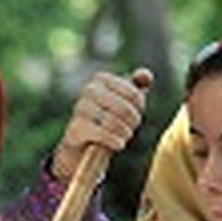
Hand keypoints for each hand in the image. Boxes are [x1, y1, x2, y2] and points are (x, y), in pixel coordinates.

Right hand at [51, 68, 152, 182]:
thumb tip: (146, 76)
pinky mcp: (75, 129)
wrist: (81, 142)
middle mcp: (89, 90)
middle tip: (131, 127)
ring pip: (113, 122)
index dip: (139, 107)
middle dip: (133, 121)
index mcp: (101, 79)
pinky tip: (119, 144)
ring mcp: (80, 109)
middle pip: (124, 108)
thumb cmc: (105, 117)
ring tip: (125, 136)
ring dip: (124, 132)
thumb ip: (137, 86)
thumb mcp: (123, 100)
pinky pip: (102, 134)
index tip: (136, 113)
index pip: (133, 93)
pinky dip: (114, 141)